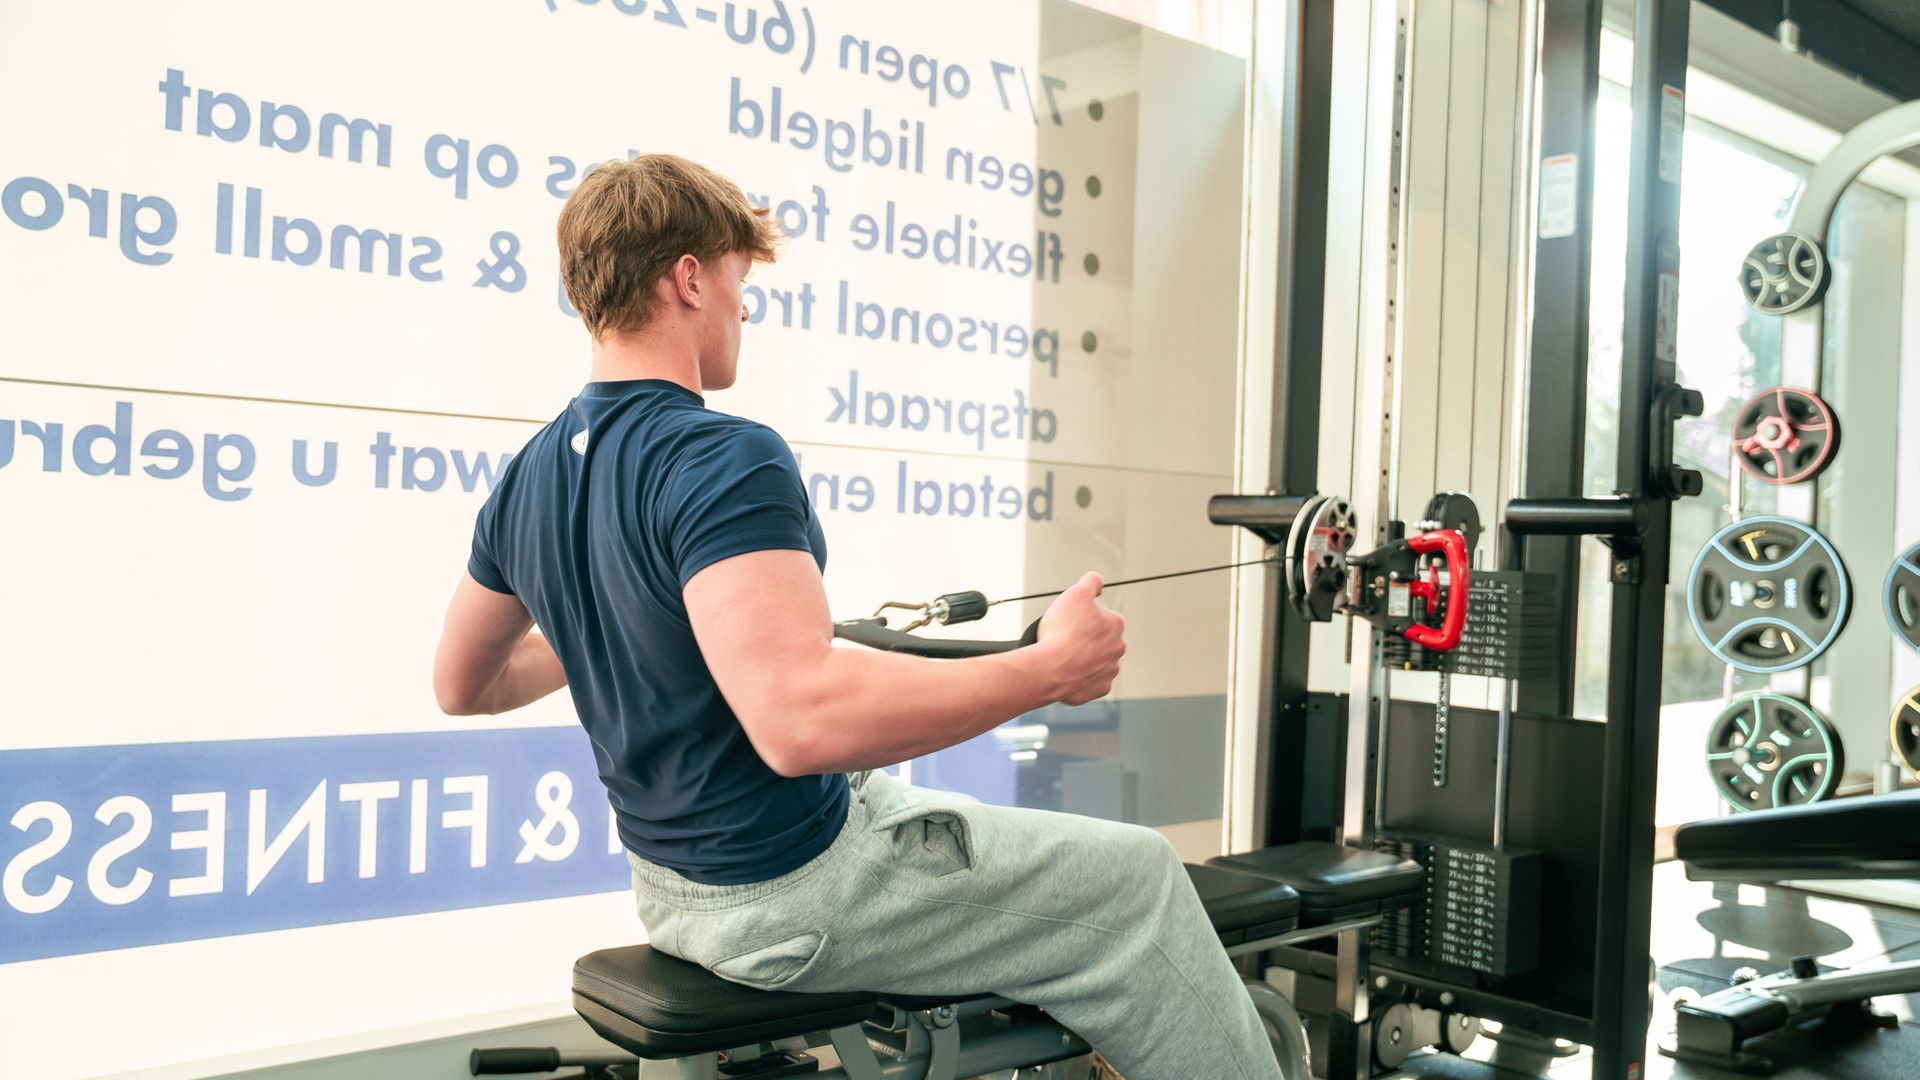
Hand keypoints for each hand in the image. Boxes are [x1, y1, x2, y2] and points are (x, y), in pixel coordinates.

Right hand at [1035, 572, 1125, 704]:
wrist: (1050, 668)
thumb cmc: (1062, 631)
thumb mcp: (1076, 593)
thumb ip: (1091, 582)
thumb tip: (1098, 580)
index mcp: (1116, 625)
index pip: (1103, 616)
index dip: (1084, 617)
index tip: (1070, 621)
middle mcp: (1118, 648)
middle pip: (1101, 640)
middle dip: (1086, 639)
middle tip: (1065, 638)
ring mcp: (1109, 671)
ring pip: (1096, 661)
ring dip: (1084, 659)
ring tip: (1063, 656)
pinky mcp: (1098, 689)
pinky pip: (1090, 681)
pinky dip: (1080, 678)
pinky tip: (1066, 672)